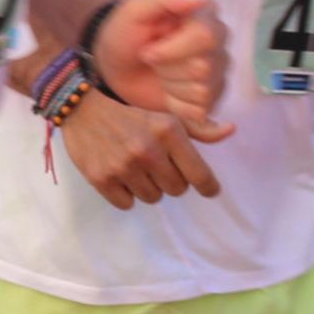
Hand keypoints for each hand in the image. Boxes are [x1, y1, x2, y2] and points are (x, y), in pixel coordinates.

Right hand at [59, 95, 222, 208]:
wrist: (81, 109)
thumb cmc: (130, 115)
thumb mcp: (166, 116)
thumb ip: (199, 129)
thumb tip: (231, 130)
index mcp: (168, 132)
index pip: (200, 175)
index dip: (208, 187)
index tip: (209, 190)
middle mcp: (148, 150)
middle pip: (177, 190)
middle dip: (171, 180)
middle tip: (158, 167)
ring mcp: (124, 166)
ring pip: (152, 198)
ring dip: (148, 187)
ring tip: (136, 169)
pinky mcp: (102, 179)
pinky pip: (127, 204)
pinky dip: (126, 194)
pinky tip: (120, 176)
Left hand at [91, 0, 233, 139]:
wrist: (114, 66)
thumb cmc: (124, 33)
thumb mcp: (135, 10)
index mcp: (205, 15)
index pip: (205, 37)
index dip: (171, 50)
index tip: (146, 49)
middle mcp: (218, 43)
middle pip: (202, 68)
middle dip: (166, 68)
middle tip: (151, 59)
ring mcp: (217, 71)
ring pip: (202, 92)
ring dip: (170, 87)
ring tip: (159, 74)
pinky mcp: (211, 98)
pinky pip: (200, 111)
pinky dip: (176, 105)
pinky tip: (167, 92)